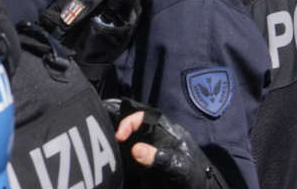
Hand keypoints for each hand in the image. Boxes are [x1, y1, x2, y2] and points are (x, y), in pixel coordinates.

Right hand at [107, 98, 229, 188]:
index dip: (131, 120)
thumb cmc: (195, 180)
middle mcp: (156, 139)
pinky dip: (117, 157)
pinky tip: (108, 161)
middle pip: (133, 127)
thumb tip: (136, 149)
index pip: (146, 116)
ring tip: (102, 150)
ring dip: (116, 144)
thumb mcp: (181, 169)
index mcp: (168, 133)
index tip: (120, 135)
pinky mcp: (143, 167)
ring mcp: (149, 153)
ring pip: (128, 141)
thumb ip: (161, 159)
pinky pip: (127, 157)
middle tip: (104, 139)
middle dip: (119, 129)